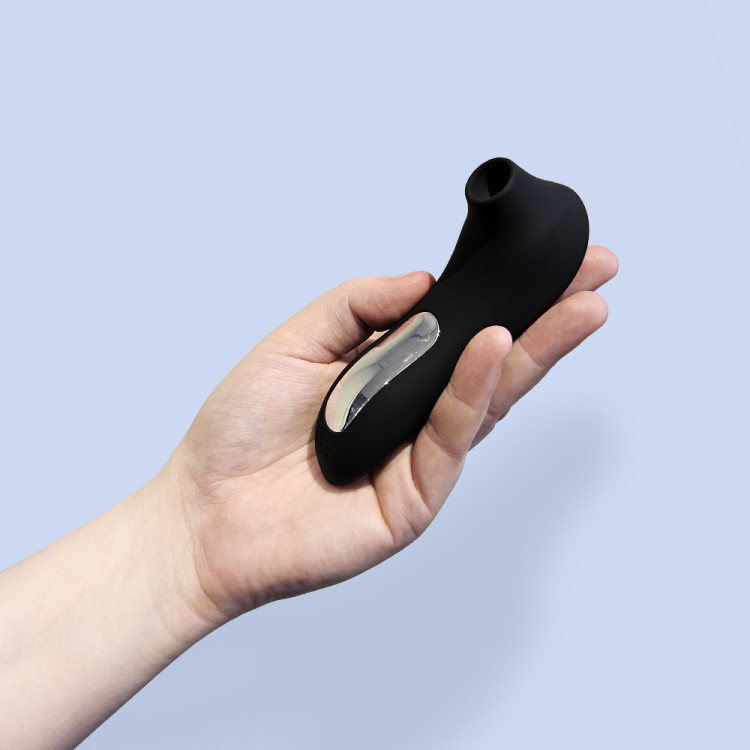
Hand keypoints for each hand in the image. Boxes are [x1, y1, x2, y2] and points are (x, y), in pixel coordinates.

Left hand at [164, 245, 617, 623]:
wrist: (203, 512)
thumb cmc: (240, 430)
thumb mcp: (296, 342)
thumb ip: (358, 306)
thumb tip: (422, 278)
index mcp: (391, 378)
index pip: (462, 333)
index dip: (506, 297)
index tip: (551, 260)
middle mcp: (415, 417)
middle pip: (493, 364)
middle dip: (548, 319)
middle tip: (596, 274)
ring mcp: (419, 459)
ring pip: (488, 401)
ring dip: (535, 351)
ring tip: (577, 307)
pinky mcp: (415, 500)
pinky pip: (451, 438)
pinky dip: (472, 391)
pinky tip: (495, 348)